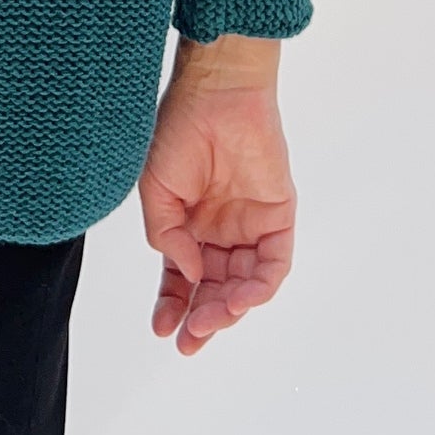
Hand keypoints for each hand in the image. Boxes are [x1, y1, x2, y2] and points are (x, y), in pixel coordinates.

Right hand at [138, 34, 295, 355]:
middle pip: (214, 288)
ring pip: (244, 283)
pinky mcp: (279, 217)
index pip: (183, 277)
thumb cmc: (179, 130)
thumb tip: (186, 273)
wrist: (216, 94)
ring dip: (228, 307)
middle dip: (202, 318)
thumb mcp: (155, 189)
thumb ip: (167, 236)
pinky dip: (258, 286)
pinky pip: (274, 263)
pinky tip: (237, 296)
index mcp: (189, 224)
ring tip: (210, 320)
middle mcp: (220, 230)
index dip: (173, 305)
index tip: (162, 329)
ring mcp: (250, 225)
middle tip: (189, 339)